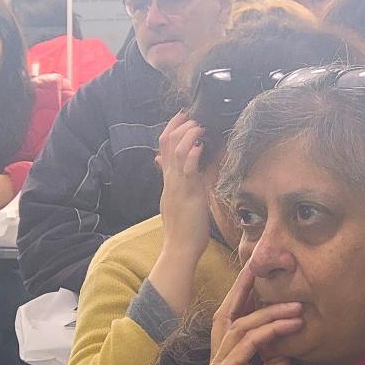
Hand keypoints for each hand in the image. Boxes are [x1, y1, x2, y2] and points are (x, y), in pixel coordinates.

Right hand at [156, 111, 211, 261]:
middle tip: (193, 116)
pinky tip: (201, 146)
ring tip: (199, 127)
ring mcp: (177, 185)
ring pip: (176, 151)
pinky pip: (188, 169)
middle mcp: (170, 179)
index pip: (164, 147)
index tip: (183, 116)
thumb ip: (177, 183)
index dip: (172, 128)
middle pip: (167, 143)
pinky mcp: (188, 194)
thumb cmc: (183, 228)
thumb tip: (175, 173)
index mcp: (168, 180)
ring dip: (188, 135)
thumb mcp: (177, 201)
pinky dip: (193, 154)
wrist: (179, 248)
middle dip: (179, 125)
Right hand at [204, 268, 303, 364]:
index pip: (235, 328)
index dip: (247, 303)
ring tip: (296, 305)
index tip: (263, 283)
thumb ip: (277, 364)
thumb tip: (284, 342)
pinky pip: (248, 343)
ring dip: (270, 312)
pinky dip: (270, 330)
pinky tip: (290, 323)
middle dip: (242, 290)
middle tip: (257, 266)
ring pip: (240, 326)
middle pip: (227, 318)